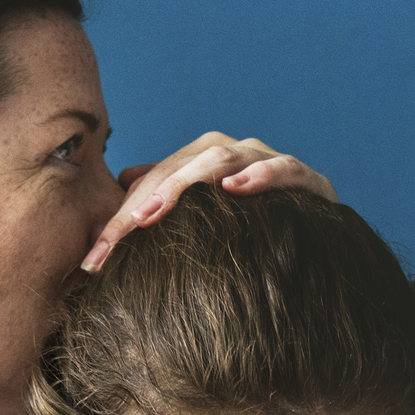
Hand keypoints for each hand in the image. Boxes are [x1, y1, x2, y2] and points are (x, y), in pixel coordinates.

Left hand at [82, 134, 336, 270]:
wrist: (322, 249)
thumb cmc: (252, 237)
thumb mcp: (200, 228)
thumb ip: (163, 204)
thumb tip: (123, 179)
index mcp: (202, 162)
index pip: (153, 182)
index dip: (119, 220)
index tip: (92, 261)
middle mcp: (233, 154)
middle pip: (180, 166)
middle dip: (142, 202)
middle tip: (116, 235)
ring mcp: (269, 162)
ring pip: (222, 158)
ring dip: (187, 182)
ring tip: (155, 210)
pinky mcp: (308, 181)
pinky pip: (283, 169)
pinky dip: (260, 175)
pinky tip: (235, 189)